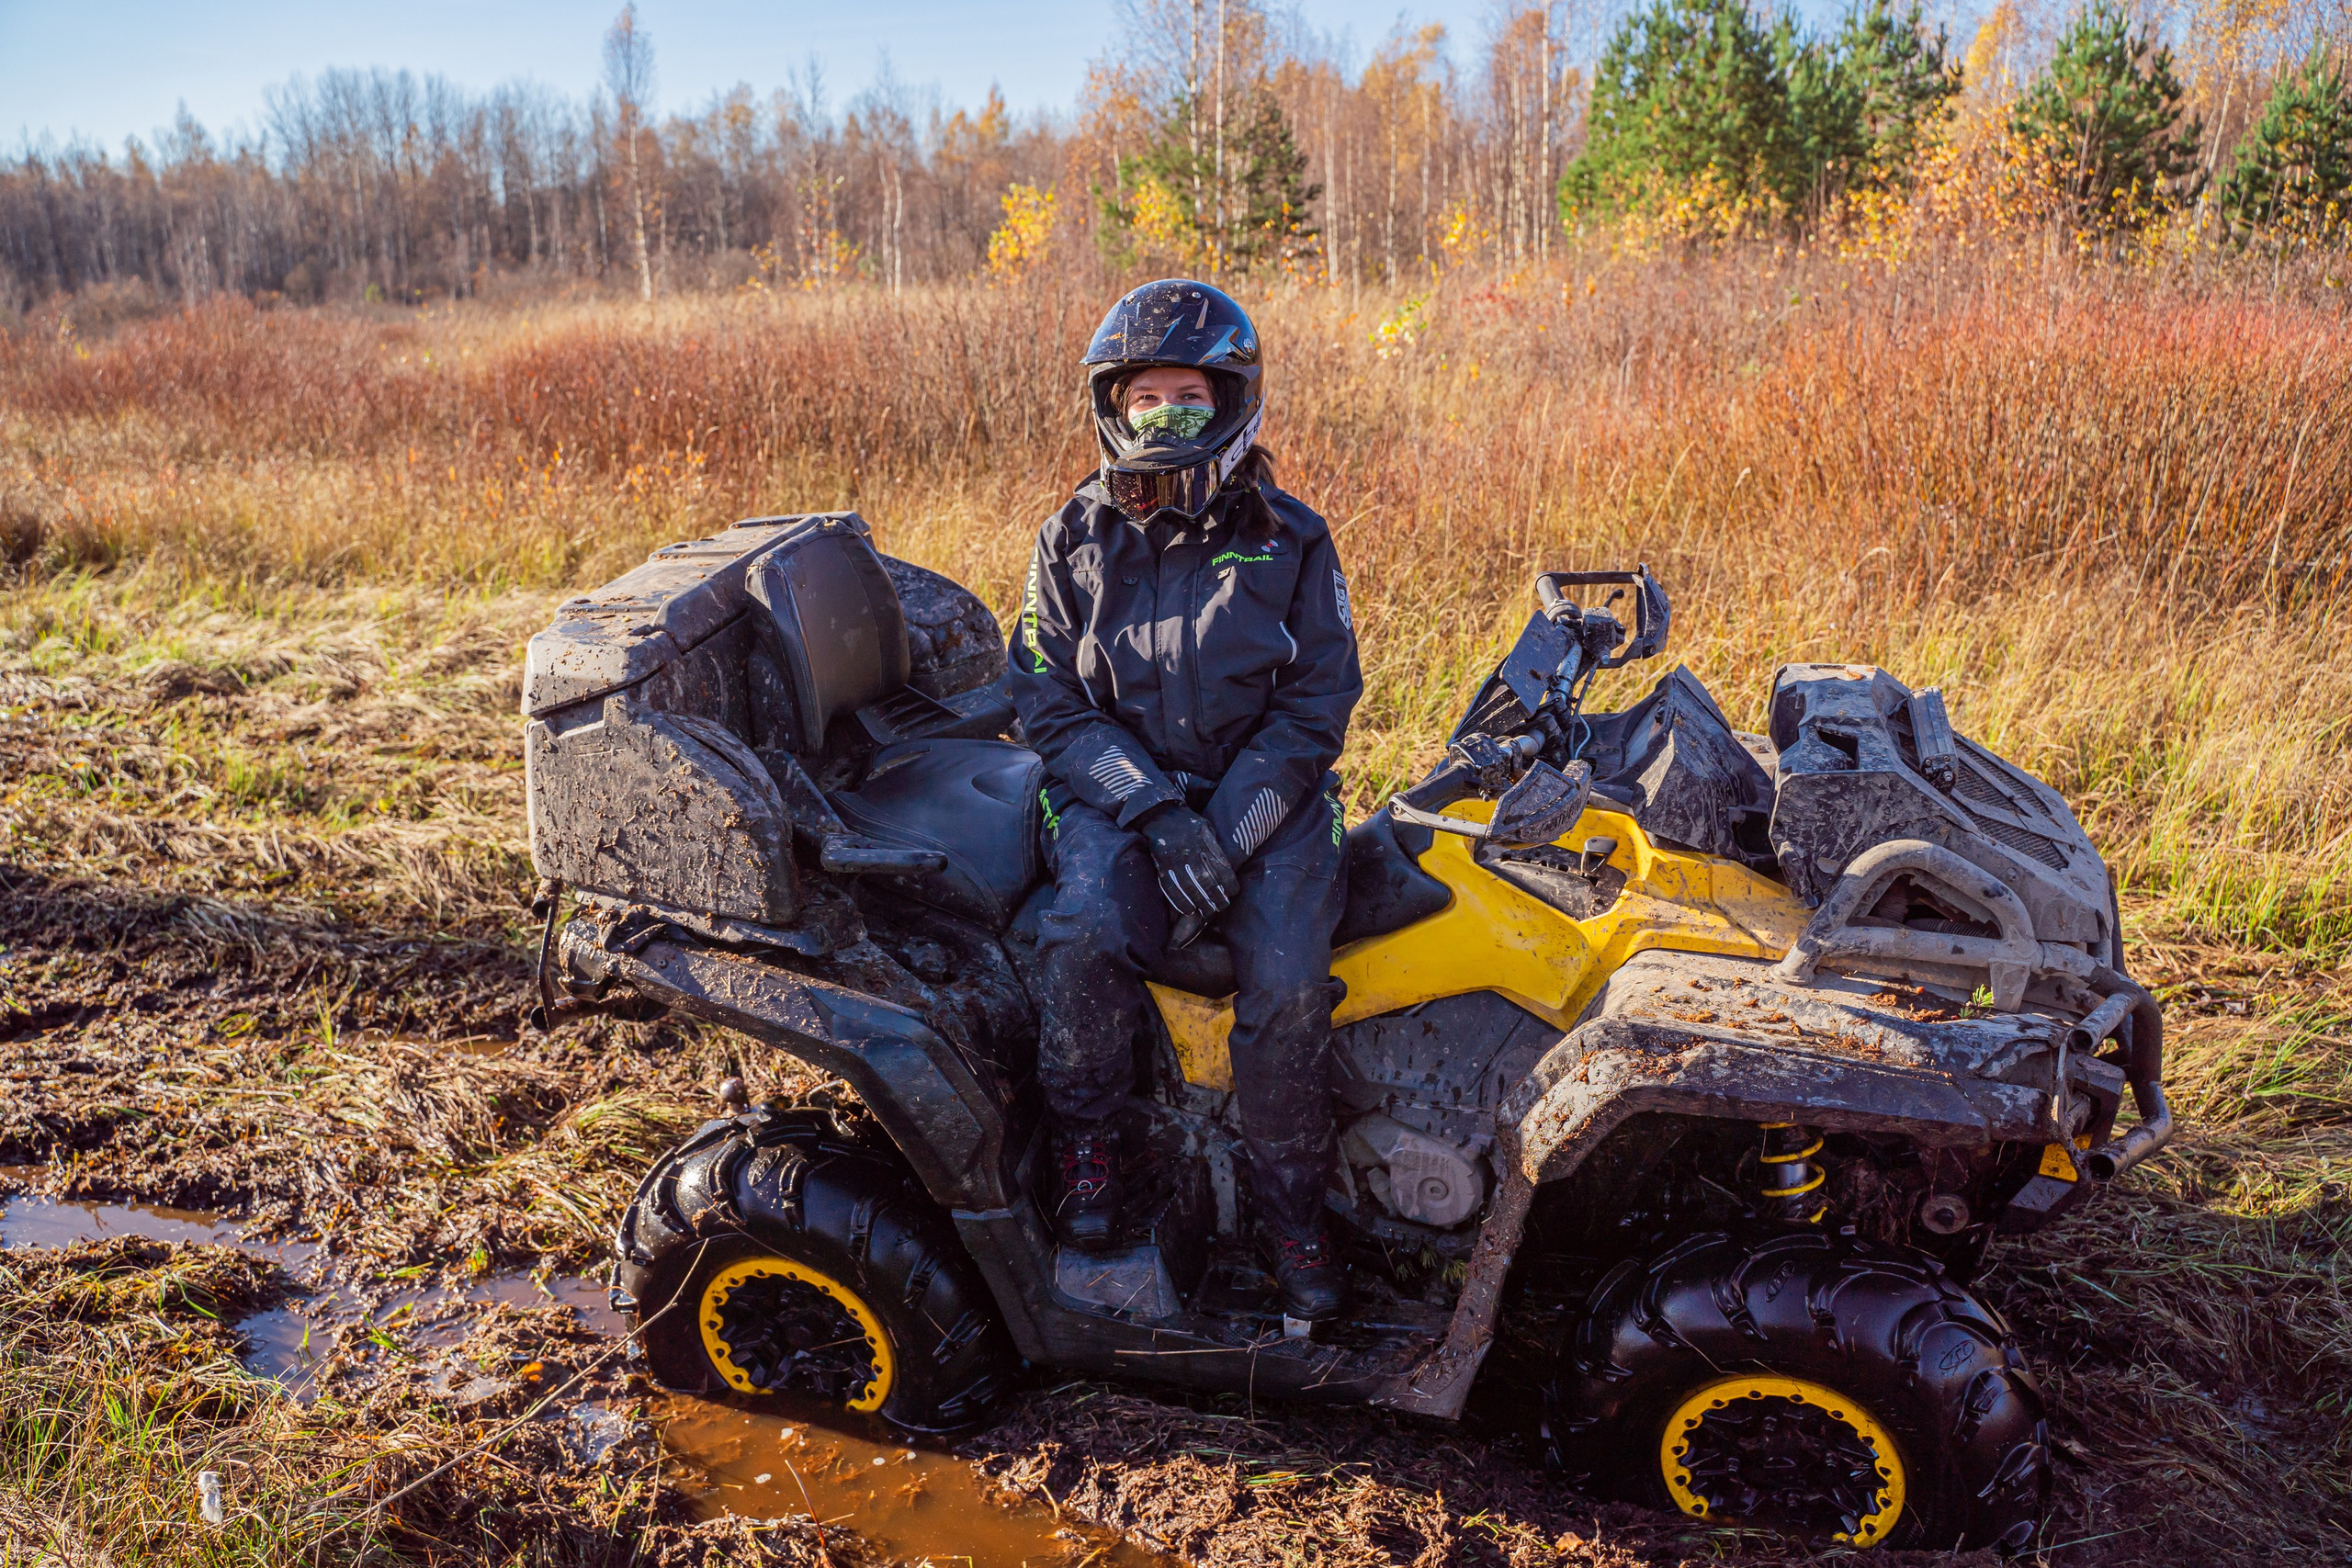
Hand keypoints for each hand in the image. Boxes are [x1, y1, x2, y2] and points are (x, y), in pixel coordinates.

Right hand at [1137, 805, 1238, 925]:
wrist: (1160, 815)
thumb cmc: (1188, 822)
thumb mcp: (1206, 827)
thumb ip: (1215, 845)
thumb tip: (1226, 867)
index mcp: (1204, 842)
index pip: (1222, 867)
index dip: (1229, 883)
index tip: (1233, 892)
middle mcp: (1191, 852)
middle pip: (1207, 881)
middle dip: (1216, 898)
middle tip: (1222, 907)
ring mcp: (1175, 860)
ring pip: (1190, 888)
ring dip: (1200, 903)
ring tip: (1207, 912)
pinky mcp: (1163, 866)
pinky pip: (1171, 888)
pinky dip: (1179, 901)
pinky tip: (1188, 910)